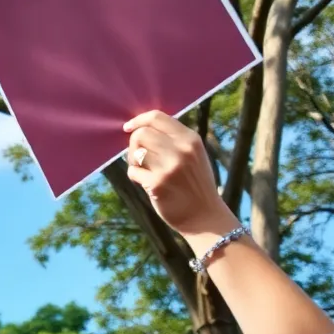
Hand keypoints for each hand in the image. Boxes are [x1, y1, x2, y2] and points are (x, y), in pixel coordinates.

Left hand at [124, 111, 237, 238]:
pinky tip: (145, 183)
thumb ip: (174, 140)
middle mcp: (181, 150)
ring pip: (135, 151)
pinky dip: (134, 176)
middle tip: (138, 157)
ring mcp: (169, 167)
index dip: (138, 120)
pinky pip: (133, 172)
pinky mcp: (157, 184)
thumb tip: (142, 127)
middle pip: (141, 134)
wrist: (204, 216)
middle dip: (133, 144)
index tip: (128, 127)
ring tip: (143, 170)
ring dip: (133, 160)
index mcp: (191, 139)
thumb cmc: (194, 184)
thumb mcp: (194, 155)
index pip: (157, 118)